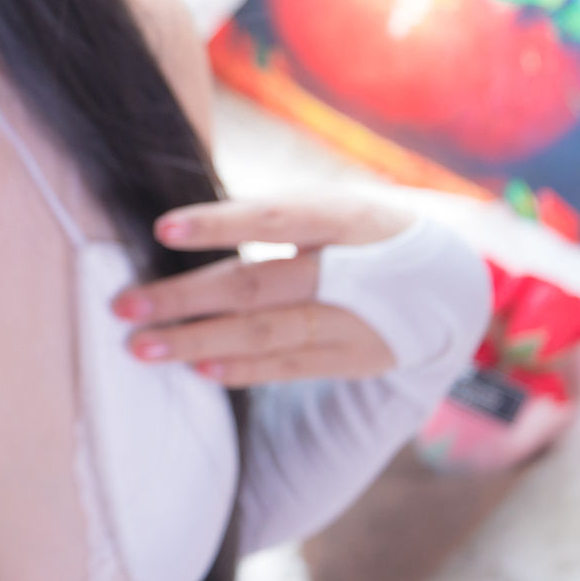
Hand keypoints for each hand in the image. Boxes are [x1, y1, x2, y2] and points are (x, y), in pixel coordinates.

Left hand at [109, 197, 409, 385]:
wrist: (454, 284)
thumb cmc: (367, 235)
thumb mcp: (334, 210)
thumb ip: (273, 220)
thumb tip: (183, 229)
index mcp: (348, 217)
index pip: (275, 219)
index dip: (220, 224)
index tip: (162, 230)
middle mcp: (356, 270)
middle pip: (261, 285)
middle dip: (187, 297)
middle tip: (125, 305)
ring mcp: (359, 321)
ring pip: (269, 334)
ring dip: (200, 341)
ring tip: (144, 346)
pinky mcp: (358, 359)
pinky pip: (291, 368)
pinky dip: (244, 368)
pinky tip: (199, 369)